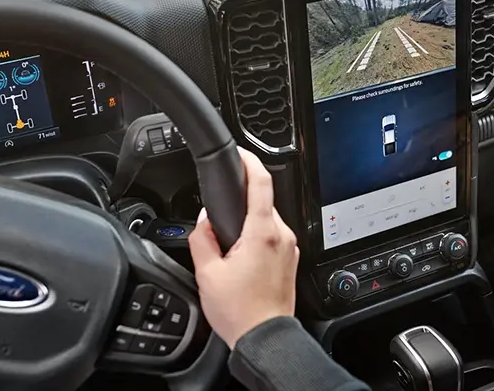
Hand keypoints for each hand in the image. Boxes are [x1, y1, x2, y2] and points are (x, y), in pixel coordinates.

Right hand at [188, 148, 299, 348]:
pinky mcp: (291, 260)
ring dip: (249, 225)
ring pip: (267, 221)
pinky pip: (273, 238)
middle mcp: (282, 236)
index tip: (240, 154)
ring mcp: (290, 248)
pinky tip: (243, 261)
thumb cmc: (240, 312)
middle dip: (240, 205)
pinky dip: (257, 239)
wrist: (265, 339)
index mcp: (262, 233)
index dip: (250, 162)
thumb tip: (204, 220)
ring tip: (230, 251)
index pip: (261, 183)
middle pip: (262, 203)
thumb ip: (202, 238)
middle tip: (220, 224)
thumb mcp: (207, 273)